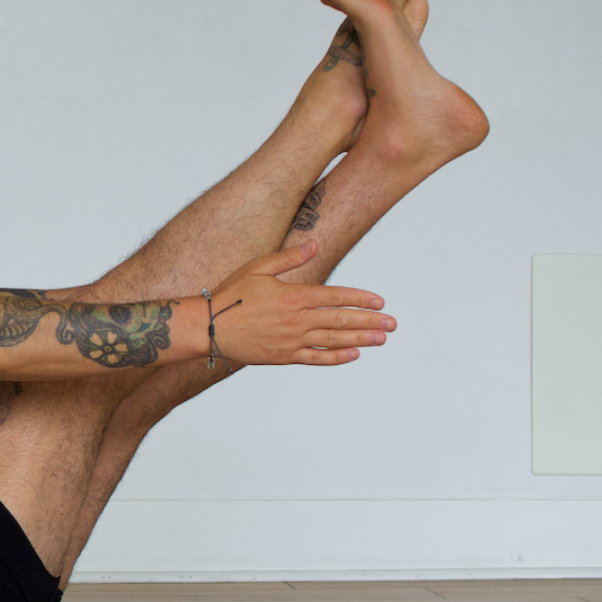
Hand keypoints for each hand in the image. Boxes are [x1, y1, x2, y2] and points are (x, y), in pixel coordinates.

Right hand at [205, 245, 391, 366]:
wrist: (210, 326)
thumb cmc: (232, 293)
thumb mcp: (259, 267)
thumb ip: (289, 257)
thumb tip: (314, 243)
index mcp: (293, 295)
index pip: (335, 296)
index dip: (360, 299)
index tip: (380, 302)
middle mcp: (297, 319)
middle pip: (341, 320)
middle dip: (369, 322)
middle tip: (392, 324)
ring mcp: (292, 340)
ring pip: (333, 340)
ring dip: (360, 339)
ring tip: (381, 339)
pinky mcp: (284, 356)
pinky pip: (316, 358)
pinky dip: (336, 358)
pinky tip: (353, 355)